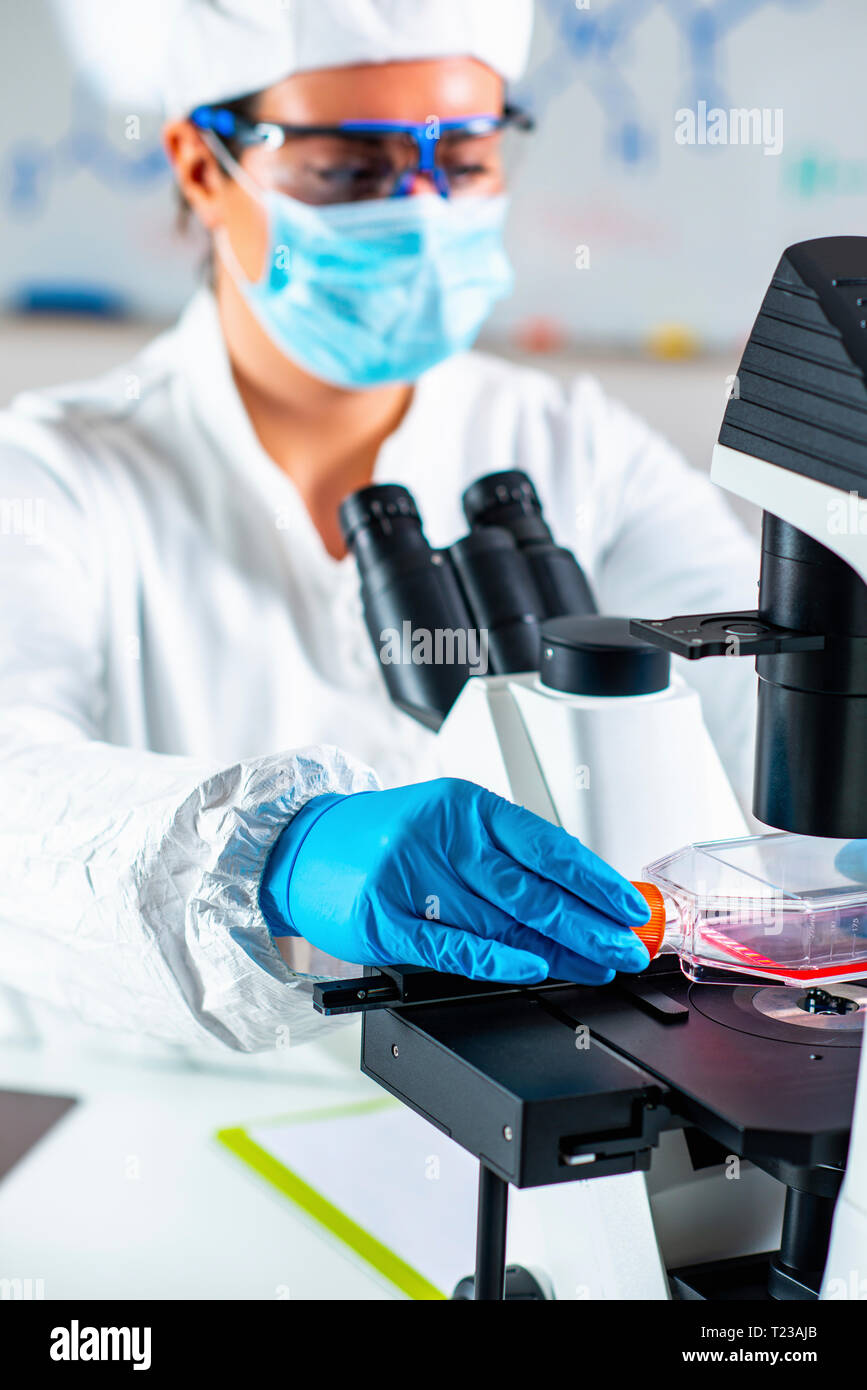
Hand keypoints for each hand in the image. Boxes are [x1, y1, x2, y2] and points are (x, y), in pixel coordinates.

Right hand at [260, 777, 650, 984]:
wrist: (304, 849)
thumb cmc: (387, 840)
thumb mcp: (450, 826)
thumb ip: (506, 856)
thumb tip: (581, 898)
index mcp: (465, 805)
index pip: (548, 845)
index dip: (595, 881)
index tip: (629, 907)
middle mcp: (440, 835)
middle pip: (532, 890)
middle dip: (589, 925)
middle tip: (627, 948)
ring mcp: (408, 877)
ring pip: (500, 922)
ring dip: (557, 950)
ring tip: (595, 965)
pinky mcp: (382, 920)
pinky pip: (452, 947)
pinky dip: (498, 962)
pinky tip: (535, 969)